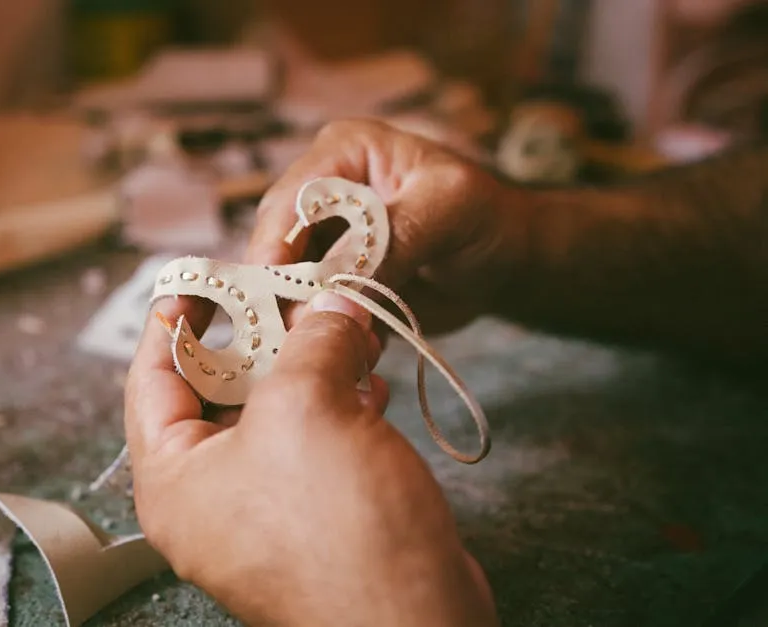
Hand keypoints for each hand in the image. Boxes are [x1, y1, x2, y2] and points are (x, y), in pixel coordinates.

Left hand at [125, 291, 497, 626]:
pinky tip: (372, 381)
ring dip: (311, 365)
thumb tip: (333, 302)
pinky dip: (340, 404)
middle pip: (220, 391)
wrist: (415, 620)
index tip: (203, 275)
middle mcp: (210, 498)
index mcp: (174, 478)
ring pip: (277, 413)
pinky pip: (316, 442)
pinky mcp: (316, 515)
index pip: (153, 378)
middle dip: (262, 336)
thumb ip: (312, 339)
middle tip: (291, 289)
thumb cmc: (337, 528)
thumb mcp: (307, 409)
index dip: (176, 318)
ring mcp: (265, 510)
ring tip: (344, 326)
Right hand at [247, 119, 526, 333]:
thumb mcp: (449, 211)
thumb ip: (397, 235)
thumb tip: (340, 281)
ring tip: (318, 344)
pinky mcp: (335, 278)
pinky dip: (320, 329)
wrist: (507, 261)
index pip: (293, 197)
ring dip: (299, 313)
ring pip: (288, 278)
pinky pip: (312, 306)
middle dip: (283, 284)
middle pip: (278, 240)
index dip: (276, 241)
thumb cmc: (486, 218)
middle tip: (292, 327)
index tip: (272, 283)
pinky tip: (336, 350)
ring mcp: (327, 238)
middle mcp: (326, 192)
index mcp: (346, 152)